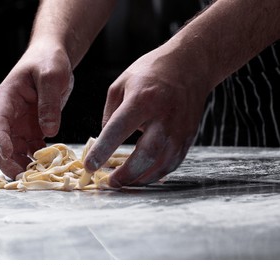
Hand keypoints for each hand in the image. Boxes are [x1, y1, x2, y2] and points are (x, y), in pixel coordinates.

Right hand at [0, 41, 73, 178]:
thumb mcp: (52, 76)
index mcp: (7, 97)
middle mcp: (9, 112)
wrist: (51, 58)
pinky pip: (30, 147)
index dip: (2, 139)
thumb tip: (49, 131)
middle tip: (21, 177)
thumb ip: (49, 103)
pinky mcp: (32, 128)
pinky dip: (36, 158)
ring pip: (14, 148)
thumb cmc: (49, 61)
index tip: (8, 154)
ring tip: (35, 177)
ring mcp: (20, 122)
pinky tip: (47, 167)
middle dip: (6, 160)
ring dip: (21, 163)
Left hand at [84, 46, 209, 186]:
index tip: (89, 167)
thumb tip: (105, 140)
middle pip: (144, 156)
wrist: (191, 65)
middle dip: (125, 175)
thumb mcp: (121, 83)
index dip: (102, 151)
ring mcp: (179, 130)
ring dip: (140, 179)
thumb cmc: (152, 71)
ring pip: (160, 165)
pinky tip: (144, 176)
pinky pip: (172, 163)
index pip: (118, 131)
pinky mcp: (188, 137)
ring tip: (124, 182)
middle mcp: (163, 118)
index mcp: (142, 100)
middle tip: (109, 182)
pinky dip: (156, 174)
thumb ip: (110, 113)